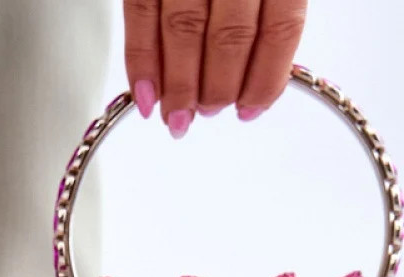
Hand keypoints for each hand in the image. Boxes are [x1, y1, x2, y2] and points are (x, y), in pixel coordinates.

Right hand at [124, 1, 307, 136]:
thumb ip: (267, 16)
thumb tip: (257, 79)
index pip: (280, 29)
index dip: (266, 79)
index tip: (251, 110)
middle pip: (230, 36)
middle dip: (218, 88)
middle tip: (208, 112)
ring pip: (184, 32)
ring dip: (179, 87)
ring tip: (178, 117)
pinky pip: (140, 16)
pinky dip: (141, 62)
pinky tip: (146, 97)